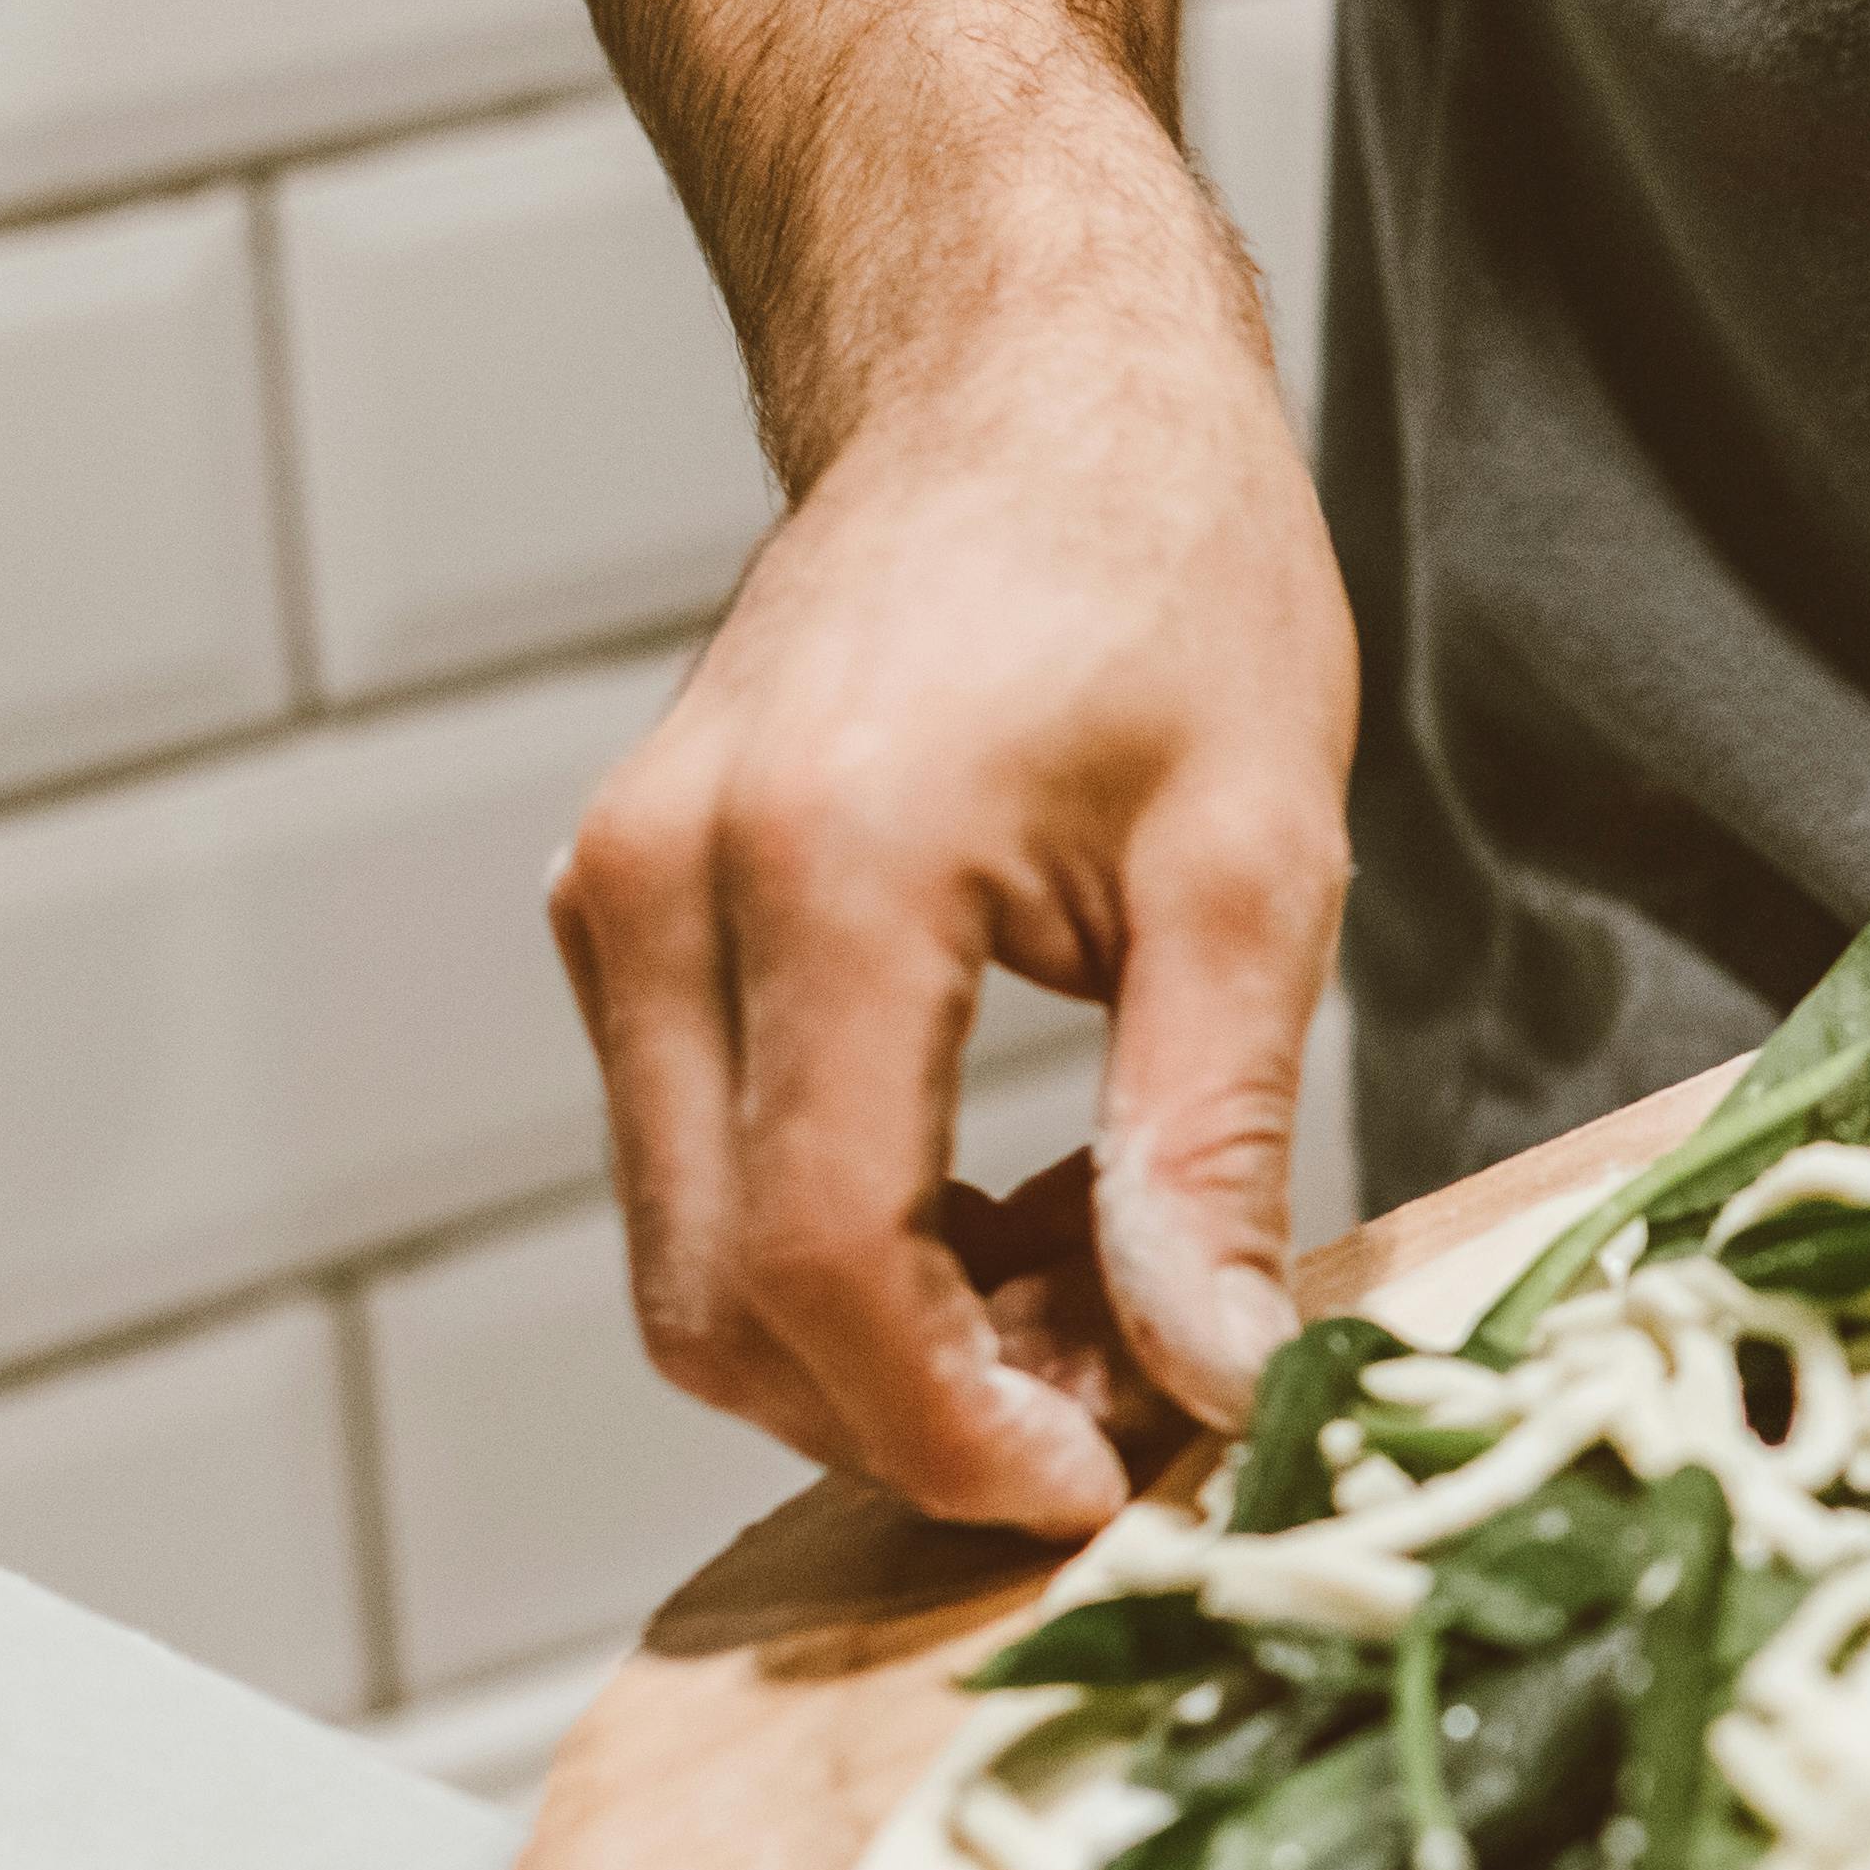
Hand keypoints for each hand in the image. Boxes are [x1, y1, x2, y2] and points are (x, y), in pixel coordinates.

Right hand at [547, 269, 1349, 1536]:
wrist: (1025, 382)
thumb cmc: (1166, 570)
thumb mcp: (1255, 861)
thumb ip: (1210, 1139)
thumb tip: (1210, 1377)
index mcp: (821, 867)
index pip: (818, 1263)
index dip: (953, 1425)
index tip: (1108, 1487)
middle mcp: (659, 892)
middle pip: (713, 1299)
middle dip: (912, 1413)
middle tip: (1124, 1410)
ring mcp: (615, 904)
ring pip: (687, 1257)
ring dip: (878, 1345)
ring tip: (1094, 1296)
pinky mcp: (626, 917)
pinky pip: (698, 1165)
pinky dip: (838, 1247)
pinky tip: (1008, 1214)